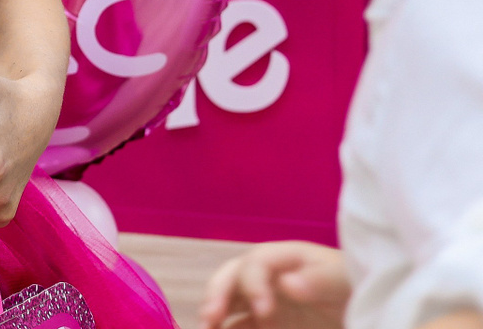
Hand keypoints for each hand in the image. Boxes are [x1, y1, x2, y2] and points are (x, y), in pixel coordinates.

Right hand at [199, 242, 349, 328]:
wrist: (371, 307)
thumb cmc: (358, 286)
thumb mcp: (346, 280)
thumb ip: (320, 280)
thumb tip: (286, 283)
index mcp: (284, 258)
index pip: (255, 263)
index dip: (253, 284)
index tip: (264, 311)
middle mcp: (267, 276)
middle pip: (231, 278)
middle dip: (217, 295)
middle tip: (209, 318)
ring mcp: (266, 300)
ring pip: (229, 301)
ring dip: (213, 313)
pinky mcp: (269, 323)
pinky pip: (240, 325)